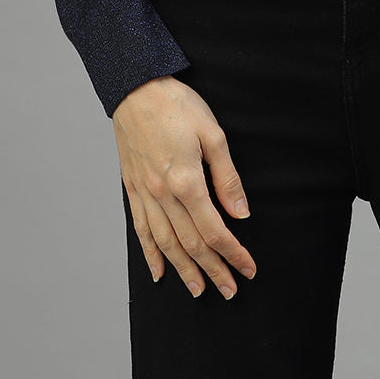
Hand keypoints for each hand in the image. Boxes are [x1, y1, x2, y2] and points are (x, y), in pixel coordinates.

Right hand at [113, 74, 256, 300]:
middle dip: (213, 269)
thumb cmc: (176, 105)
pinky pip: (141, 229)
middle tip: (230, 290)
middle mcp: (163, 194)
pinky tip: (158, 271)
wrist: (135, 87)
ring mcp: (144, 193)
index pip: (215, 229)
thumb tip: (240, 212)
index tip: (248, 269)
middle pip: (191, 243)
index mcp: (186, 180)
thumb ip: (227, 176)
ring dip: (183, 270)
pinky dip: (150, 254)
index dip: (233, 252)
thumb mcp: (212, 133)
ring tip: (197, 290)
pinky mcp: (131, 188)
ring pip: (165, 243)